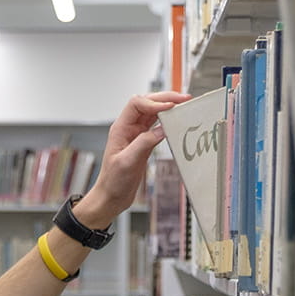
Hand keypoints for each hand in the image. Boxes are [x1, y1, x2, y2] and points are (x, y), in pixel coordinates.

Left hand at [75, 90, 192, 227]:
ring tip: (183, 105)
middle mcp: (128, 128)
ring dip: (168, 107)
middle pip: (146, 103)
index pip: (137, 104)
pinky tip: (176, 121)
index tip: (170, 107)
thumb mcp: (128, 162)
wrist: (111, 197)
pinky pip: (157, 126)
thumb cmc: (113, 182)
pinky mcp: (144, 143)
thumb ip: (144, 143)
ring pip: (153, 113)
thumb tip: (162, 129)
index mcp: (120, 128)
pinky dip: (168, 121)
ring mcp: (136, 135)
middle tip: (183, 99)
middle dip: (164, 99)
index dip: (154, 102)